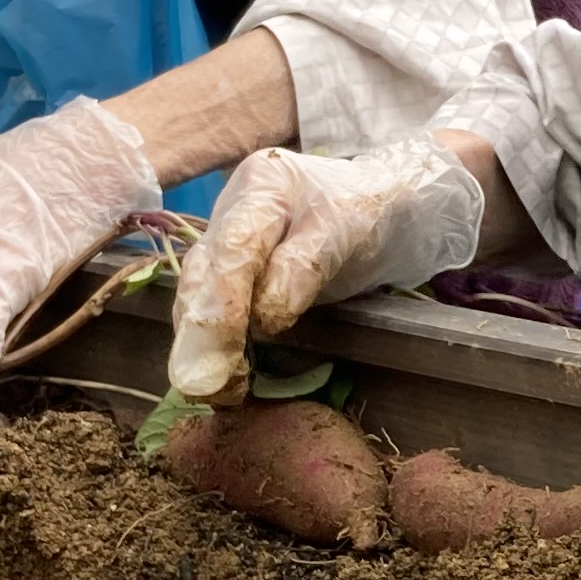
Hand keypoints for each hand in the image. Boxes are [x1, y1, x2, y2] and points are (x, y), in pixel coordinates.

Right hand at [168, 138, 486, 403]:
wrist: (384, 205)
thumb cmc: (371, 213)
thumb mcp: (349, 232)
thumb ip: (305, 266)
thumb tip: (264, 316)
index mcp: (261, 186)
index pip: (235, 248)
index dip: (226, 304)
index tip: (230, 354)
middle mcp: (230, 213)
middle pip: (202, 274)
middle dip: (201, 333)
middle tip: (204, 386)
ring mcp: (224, 243)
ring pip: (196, 296)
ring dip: (200, 348)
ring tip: (216, 392)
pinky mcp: (230, 275)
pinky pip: (210, 310)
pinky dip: (213, 346)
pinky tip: (222, 381)